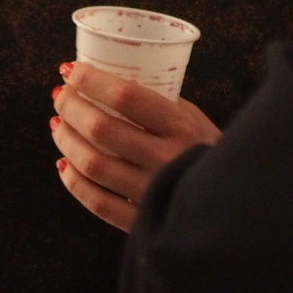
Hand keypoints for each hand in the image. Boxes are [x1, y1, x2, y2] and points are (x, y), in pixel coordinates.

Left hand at [50, 61, 220, 231]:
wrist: (234, 204)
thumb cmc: (207, 151)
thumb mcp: (194, 118)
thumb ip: (157, 104)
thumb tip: (105, 86)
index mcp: (181, 127)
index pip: (126, 97)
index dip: (92, 81)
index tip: (71, 70)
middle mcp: (166, 159)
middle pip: (102, 129)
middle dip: (71, 107)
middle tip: (60, 95)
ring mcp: (153, 193)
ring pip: (93, 165)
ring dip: (66, 141)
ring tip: (58, 125)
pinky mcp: (142, 222)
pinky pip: (98, 203)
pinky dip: (74, 182)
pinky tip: (65, 165)